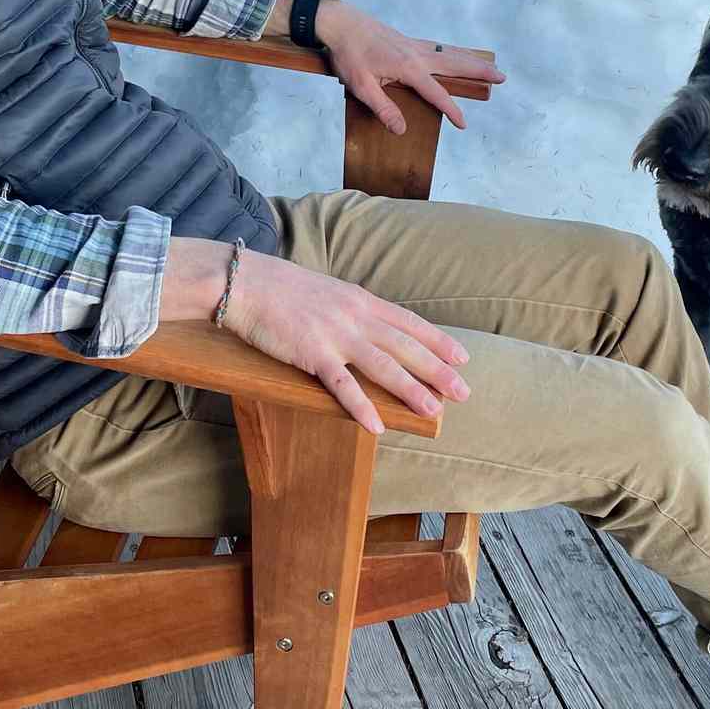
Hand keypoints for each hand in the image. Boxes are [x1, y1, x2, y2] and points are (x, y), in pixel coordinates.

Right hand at [161, 238, 469, 433]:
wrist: (245, 282)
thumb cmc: (279, 288)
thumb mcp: (325, 292)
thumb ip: (348, 309)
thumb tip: (367, 325)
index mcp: (360, 300)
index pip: (409, 323)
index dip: (438, 341)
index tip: (463, 358)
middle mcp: (356, 316)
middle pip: (406, 346)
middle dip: (438, 371)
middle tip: (464, 392)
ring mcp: (335, 335)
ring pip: (383, 365)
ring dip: (411, 390)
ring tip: (433, 411)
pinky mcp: (312, 353)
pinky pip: (342, 384)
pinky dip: (361, 406)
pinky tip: (377, 426)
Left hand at [316, 0, 504, 134]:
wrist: (341, 23)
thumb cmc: (349, 55)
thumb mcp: (361, 87)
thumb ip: (383, 108)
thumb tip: (401, 129)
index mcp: (409, 68)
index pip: (436, 93)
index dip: (451, 110)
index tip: (463, 124)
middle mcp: (417, 54)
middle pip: (456, 64)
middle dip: (479, 72)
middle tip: (502, 77)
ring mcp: (414, 45)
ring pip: (450, 53)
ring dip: (472, 60)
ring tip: (491, 65)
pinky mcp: (408, 41)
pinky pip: (439, 48)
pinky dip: (454, 52)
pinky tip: (457, 55)